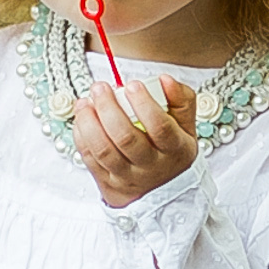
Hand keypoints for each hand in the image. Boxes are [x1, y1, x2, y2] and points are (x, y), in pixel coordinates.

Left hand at [70, 70, 198, 207]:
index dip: (144, 104)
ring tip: (85, 103)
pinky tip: (82, 120)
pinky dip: (82, 136)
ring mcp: (128, 177)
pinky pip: (90, 159)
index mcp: (174, 149)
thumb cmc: (172, 150)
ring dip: (89, 123)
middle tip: (100, 88)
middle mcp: (151, 166)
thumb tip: (165, 80)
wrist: (162, 188)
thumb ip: (180, 99)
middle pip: (127, 138)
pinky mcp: (108, 182)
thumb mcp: (186, 125)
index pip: (160, 127)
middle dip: (109, 108)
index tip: (132, 85)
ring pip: (104, 151)